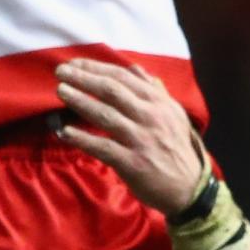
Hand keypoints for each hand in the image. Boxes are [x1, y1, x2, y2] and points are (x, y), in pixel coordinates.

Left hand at [55, 57, 209, 214]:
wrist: (189, 187)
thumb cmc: (176, 148)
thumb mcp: (173, 113)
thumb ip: (154, 90)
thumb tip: (135, 68)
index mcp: (158, 102)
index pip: (122, 77)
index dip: (96, 68)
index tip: (74, 63)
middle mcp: (149, 117)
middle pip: (111, 91)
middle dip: (84, 78)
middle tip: (60, 72)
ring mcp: (140, 139)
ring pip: (105, 115)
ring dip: (81, 101)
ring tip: (61, 91)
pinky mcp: (132, 163)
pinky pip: (103, 148)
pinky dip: (83, 139)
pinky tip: (65, 132)